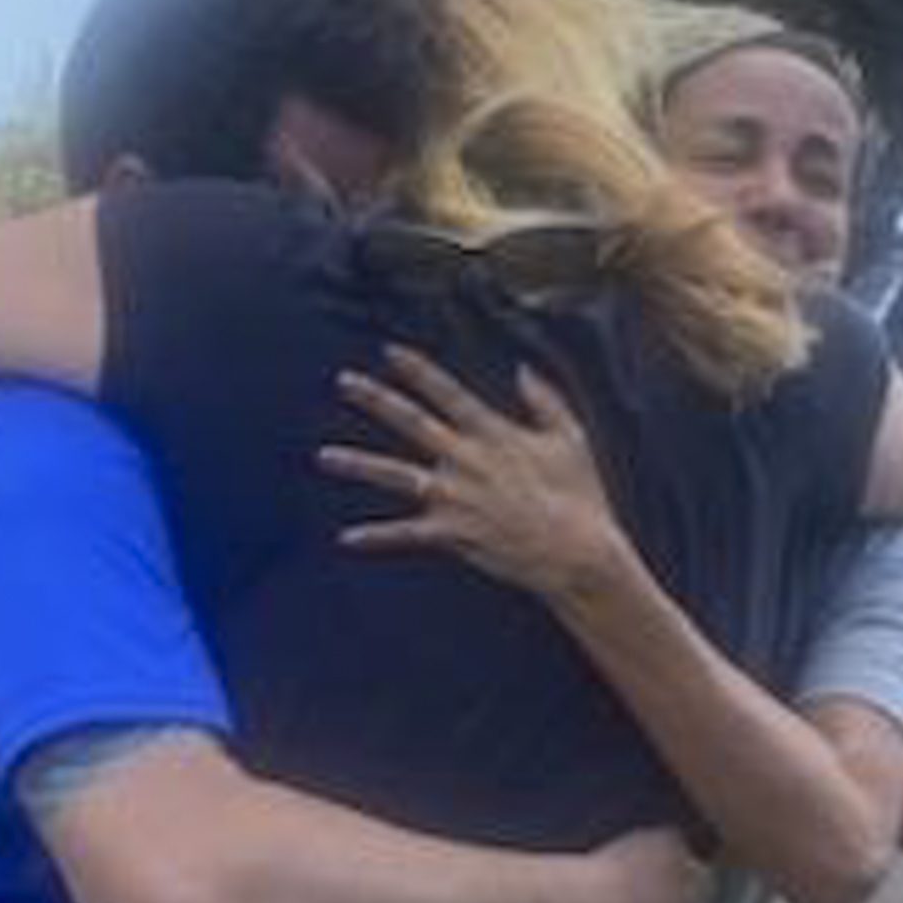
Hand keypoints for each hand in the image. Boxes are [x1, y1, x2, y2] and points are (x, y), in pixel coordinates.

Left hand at [318, 347, 634, 603]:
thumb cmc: (580, 497)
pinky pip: (405, 535)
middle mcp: (465, 460)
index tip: (389, 350)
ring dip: (357, 464)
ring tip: (322, 456)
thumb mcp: (571, 439)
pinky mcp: (451, 533)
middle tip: (344, 380)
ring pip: (395, 475)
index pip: (447, 392)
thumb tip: (523, 368)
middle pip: (411, 422)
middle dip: (376, 398)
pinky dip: (376, 537)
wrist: (576, 552)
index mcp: (493, 433)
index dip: (418, 369)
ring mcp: (454, 497)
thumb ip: (545, 400)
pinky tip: (346, 539)